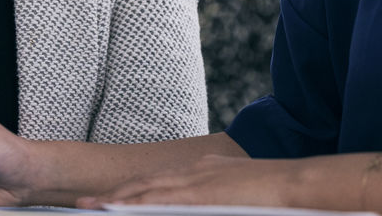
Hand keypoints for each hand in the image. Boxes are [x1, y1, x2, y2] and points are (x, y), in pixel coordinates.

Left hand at [80, 155, 298, 208]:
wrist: (297, 184)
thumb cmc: (274, 194)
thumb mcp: (237, 191)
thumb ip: (217, 198)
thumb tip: (211, 206)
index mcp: (203, 170)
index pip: (157, 181)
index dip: (131, 191)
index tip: (109, 200)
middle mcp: (194, 171)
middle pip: (144, 183)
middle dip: (113, 195)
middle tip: (83, 204)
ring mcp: (196, 181)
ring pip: (146, 191)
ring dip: (117, 200)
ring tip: (91, 208)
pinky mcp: (200, 195)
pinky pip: (161, 202)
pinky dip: (138, 206)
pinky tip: (119, 211)